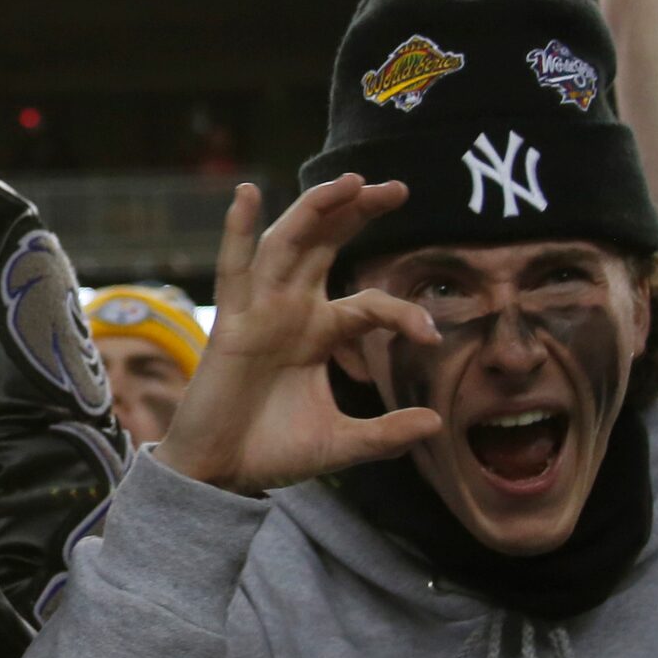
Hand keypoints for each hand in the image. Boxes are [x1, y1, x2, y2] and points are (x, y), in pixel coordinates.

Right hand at [155, 177, 441, 494]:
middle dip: (359, 212)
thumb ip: (386, 433)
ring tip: (350, 181)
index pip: (369, 303)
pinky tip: (248, 194)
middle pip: (327, 245)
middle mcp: (290, 311)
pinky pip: (233, 270)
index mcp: (318, 332)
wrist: (220, 476)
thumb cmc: (272, 452)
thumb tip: (437, 423)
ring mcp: (260, 312)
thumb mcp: (341, 443)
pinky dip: (237, 231)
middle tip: (398, 188)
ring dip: (316, 208)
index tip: (432, 337)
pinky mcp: (230, 324)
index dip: (403, 311)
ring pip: (289, 244)